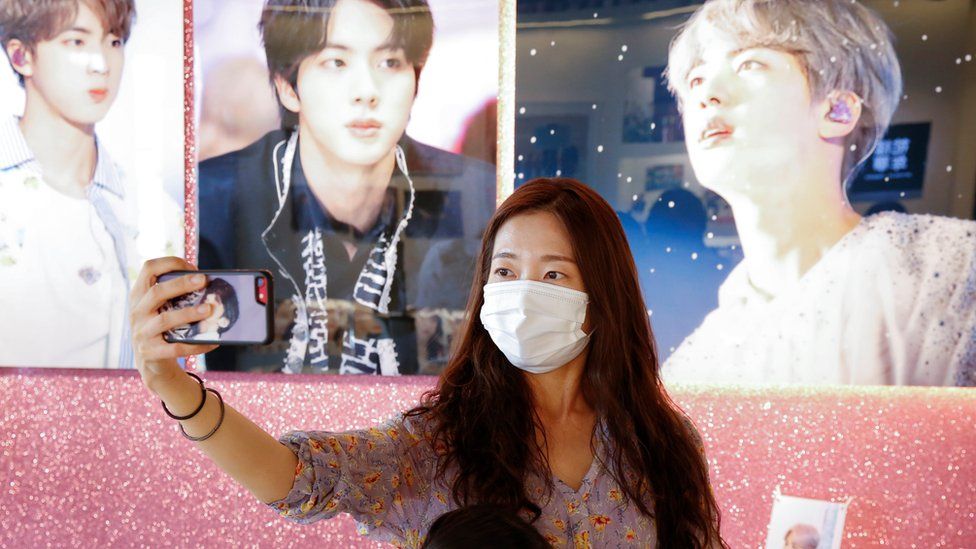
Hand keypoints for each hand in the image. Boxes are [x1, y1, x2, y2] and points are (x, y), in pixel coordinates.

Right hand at [129, 257, 218, 392]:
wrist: (152, 363)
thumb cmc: (164, 328)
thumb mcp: (162, 308)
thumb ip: (176, 295)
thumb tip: (208, 283)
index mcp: (139, 295)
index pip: (148, 269)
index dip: (168, 263)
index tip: (191, 265)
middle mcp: (137, 312)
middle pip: (156, 293)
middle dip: (181, 284)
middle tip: (203, 280)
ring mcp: (142, 333)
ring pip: (165, 320)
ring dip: (189, 313)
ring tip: (209, 309)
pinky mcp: (150, 353)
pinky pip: (176, 348)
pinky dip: (196, 344)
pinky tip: (213, 341)